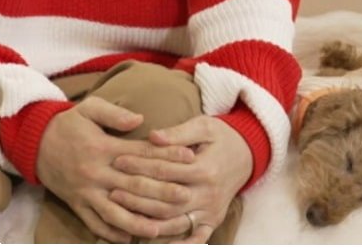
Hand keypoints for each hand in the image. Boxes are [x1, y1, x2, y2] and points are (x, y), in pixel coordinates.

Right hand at [36, 97, 195, 240]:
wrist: (34, 143)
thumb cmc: (68, 123)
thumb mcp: (90, 108)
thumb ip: (115, 113)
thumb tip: (141, 120)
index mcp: (103, 147)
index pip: (141, 152)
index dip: (166, 154)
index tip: (189, 157)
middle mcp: (96, 172)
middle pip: (133, 185)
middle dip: (161, 192)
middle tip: (185, 196)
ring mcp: (86, 192)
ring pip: (114, 212)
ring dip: (137, 222)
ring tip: (160, 229)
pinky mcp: (76, 204)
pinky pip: (94, 223)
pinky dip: (111, 233)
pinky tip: (129, 238)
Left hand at [112, 115, 252, 242]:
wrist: (249, 154)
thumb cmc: (222, 136)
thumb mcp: (204, 125)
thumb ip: (178, 132)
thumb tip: (153, 136)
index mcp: (204, 167)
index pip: (165, 169)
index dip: (140, 165)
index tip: (118, 160)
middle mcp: (208, 193)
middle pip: (166, 199)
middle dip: (137, 195)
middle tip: (113, 189)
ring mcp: (210, 210)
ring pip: (174, 221)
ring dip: (147, 220)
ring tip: (123, 213)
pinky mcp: (213, 220)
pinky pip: (195, 237)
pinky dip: (179, 244)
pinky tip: (156, 243)